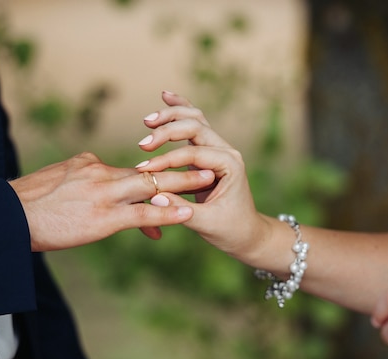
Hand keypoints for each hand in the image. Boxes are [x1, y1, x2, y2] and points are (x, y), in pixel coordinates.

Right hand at [9, 151, 214, 250]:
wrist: (7, 219)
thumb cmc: (26, 205)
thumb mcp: (56, 181)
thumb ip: (79, 176)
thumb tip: (92, 177)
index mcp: (89, 165)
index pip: (129, 170)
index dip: (153, 175)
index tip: (172, 177)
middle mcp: (100, 174)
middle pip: (149, 168)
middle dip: (180, 165)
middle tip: (206, 162)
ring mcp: (104, 195)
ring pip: (153, 186)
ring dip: (184, 183)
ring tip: (209, 181)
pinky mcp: (104, 217)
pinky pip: (143, 214)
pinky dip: (167, 212)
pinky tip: (186, 212)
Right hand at [135, 91, 269, 261]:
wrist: (245, 232)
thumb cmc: (230, 229)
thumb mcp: (207, 224)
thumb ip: (181, 210)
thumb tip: (154, 196)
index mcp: (230, 165)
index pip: (194, 154)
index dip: (167, 160)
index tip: (144, 171)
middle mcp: (226, 151)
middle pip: (195, 126)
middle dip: (167, 131)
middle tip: (142, 145)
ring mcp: (216, 149)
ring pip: (194, 119)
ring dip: (170, 116)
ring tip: (147, 120)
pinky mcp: (206, 152)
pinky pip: (193, 124)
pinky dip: (179, 110)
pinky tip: (166, 96)